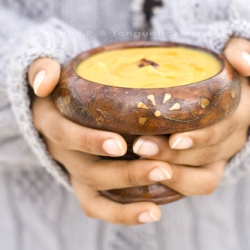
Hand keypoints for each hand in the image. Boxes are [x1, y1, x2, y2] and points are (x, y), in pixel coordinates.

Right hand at [28, 58, 173, 224]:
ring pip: (95, 195)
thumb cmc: (65, 91)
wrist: (64, 111)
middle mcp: (62, 154)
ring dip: (126, 205)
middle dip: (126, 174)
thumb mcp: (51, 76)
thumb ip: (43, 70)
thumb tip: (44, 84)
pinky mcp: (86, 184)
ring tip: (157, 208)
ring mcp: (74, 171)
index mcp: (51, 124)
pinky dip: (122, 214)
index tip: (120, 144)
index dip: (89, 141)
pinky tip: (151, 212)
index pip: (65, 134)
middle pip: (89, 171)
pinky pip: (99, 206)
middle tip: (164, 169)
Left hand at [132, 38, 249, 195]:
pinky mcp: (206, 169)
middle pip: (208, 154)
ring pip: (202, 176)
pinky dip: (174, 183)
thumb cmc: (209, 78)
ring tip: (140, 161)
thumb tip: (241, 59)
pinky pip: (195, 185)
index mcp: (241, 110)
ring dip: (171, 171)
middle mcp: (233, 138)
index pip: (226, 126)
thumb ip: (239, 51)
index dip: (203, 136)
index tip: (174, 139)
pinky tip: (150, 174)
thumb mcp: (224, 62)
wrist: (204, 100)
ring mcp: (220, 157)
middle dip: (173, 154)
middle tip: (140, 147)